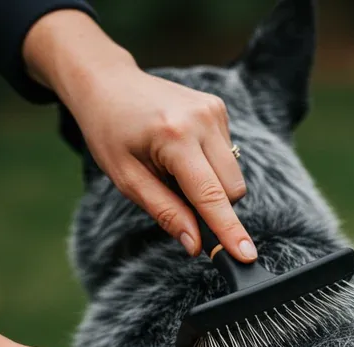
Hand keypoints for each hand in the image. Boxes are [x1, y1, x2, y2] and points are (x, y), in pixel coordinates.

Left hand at [22, 10, 254, 261]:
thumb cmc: (109, 132)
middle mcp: (203, 120)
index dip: (228, 230)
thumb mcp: (126, 179)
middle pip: (231, 189)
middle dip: (212, 208)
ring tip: (170, 170)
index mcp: (175, 137)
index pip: (211, 196)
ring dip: (210, 186)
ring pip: (233, 175)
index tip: (246, 257)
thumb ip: (164, 211)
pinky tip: (178, 153)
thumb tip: (195, 244)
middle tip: (172, 199)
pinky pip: (227, 155)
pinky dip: (208, 166)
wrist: (107, 83)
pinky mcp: (219, 108)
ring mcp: (215, 110)